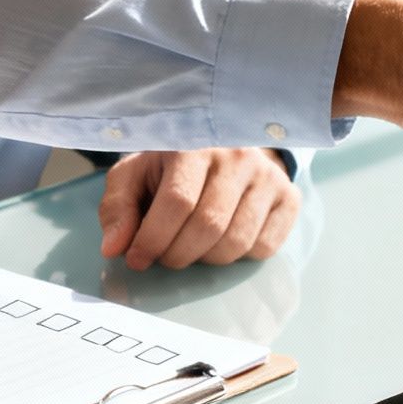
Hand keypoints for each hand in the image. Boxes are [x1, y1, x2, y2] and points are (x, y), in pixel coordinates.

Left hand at [98, 148, 300, 269]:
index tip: (136, 259)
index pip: (178, 201)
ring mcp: (268, 176)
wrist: (224, 147)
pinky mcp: (289, 197)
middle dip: (178, 254)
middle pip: (209, 225)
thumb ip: (118, 208)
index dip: (153, 239)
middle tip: (164, 258)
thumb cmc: (170, 167)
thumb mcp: (134, 175)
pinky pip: (264, 247)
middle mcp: (236, 155)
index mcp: (193, 144)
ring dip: (206, 259)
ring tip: (191, 248)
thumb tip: (114, 248)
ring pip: (237, 241)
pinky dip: (238, 257)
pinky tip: (222, 241)